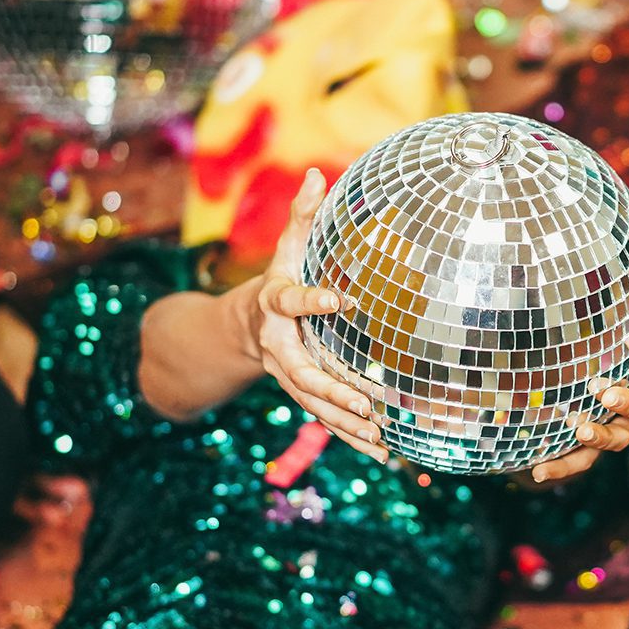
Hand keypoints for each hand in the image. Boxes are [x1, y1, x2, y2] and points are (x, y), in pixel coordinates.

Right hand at [251, 168, 388, 461]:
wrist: (243, 329)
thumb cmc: (278, 278)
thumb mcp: (286, 248)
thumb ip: (302, 217)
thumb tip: (319, 174)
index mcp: (274, 306)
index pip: (290, 301)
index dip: (312, 299)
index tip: (341, 297)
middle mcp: (278, 347)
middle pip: (303, 372)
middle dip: (335, 389)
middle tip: (368, 399)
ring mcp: (289, 376)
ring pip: (316, 404)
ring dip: (347, 423)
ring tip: (380, 434)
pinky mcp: (305, 396)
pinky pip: (327, 421)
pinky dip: (353, 439)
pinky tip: (385, 454)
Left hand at [532, 237, 628, 483]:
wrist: (583, 369)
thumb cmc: (616, 333)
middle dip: (628, 400)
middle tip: (603, 388)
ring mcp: (618, 425)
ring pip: (619, 438)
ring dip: (601, 435)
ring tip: (579, 426)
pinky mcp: (588, 446)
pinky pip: (581, 462)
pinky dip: (562, 467)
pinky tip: (537, 469)